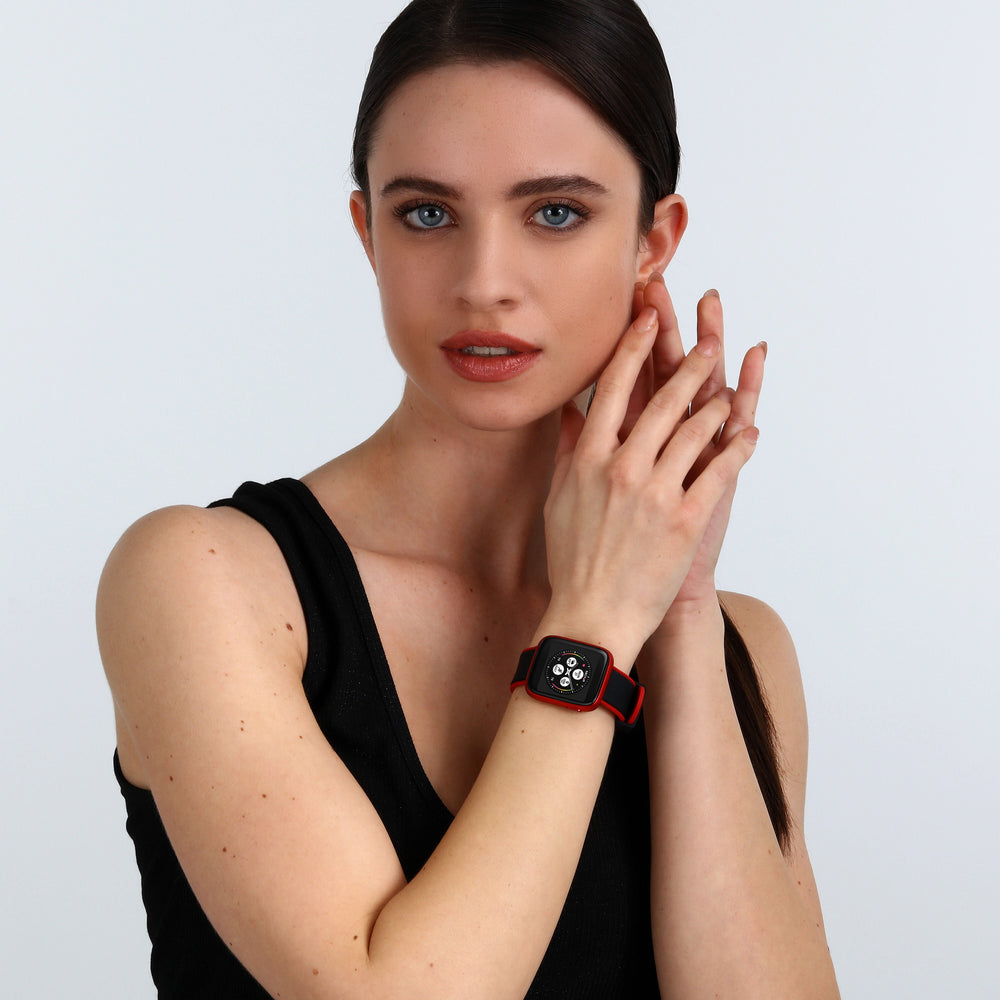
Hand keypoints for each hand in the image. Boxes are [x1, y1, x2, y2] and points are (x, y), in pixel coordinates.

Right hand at [541, 304, 758, 660]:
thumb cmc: (573, 560)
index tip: (649, 317)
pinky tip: (750, 432)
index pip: (614, 386)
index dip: (635, 346)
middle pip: (663, 399)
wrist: (593, 616)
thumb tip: (569, 411)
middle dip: (690, 363)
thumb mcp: (559, 499)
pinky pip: (721, 471)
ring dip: (719, 403)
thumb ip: (568, 450)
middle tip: (709, 340)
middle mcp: (622, 467)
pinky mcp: (687, 519)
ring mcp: (657, 493)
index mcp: (588, 458)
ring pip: (697, 430)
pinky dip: (738, 447)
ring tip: (730, 388)